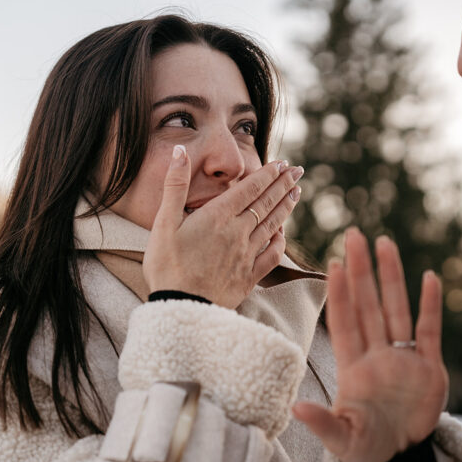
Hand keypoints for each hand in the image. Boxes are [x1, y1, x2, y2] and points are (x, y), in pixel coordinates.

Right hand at [143, 145, 302, 308]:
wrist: (180, 309)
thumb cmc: (167, 266)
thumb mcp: (163, 223)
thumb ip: (175, 186)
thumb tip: (181, 151)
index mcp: (218, 217)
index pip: (250, 188)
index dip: (268, 174)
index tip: (282, 163)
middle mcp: (238, 232)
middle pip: (266, 203)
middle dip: (284, 184)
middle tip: (298, 171)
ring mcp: (246, 255)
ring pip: (273, 225)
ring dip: (286, 206)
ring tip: (297, 193)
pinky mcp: (249, 276)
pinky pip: (272, 255)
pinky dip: (281, 241)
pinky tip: (284, 234)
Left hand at [293, 228, 447, 461]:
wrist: (400, 460)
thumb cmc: (363, 448)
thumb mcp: (340, 439)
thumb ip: (321, 423)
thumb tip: (295, 409)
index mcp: (353, 368)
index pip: (345, 322)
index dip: (339, 294)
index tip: (331, 264)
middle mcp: (377, 356)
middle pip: (368, 305)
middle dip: (361, 271)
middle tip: (354, 235)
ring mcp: (404, 359)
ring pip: (396, 308)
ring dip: (391, 277)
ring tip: (384, 243)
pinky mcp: (430, 368)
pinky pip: (429, 331)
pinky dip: (429, 305)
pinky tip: (428, 277)